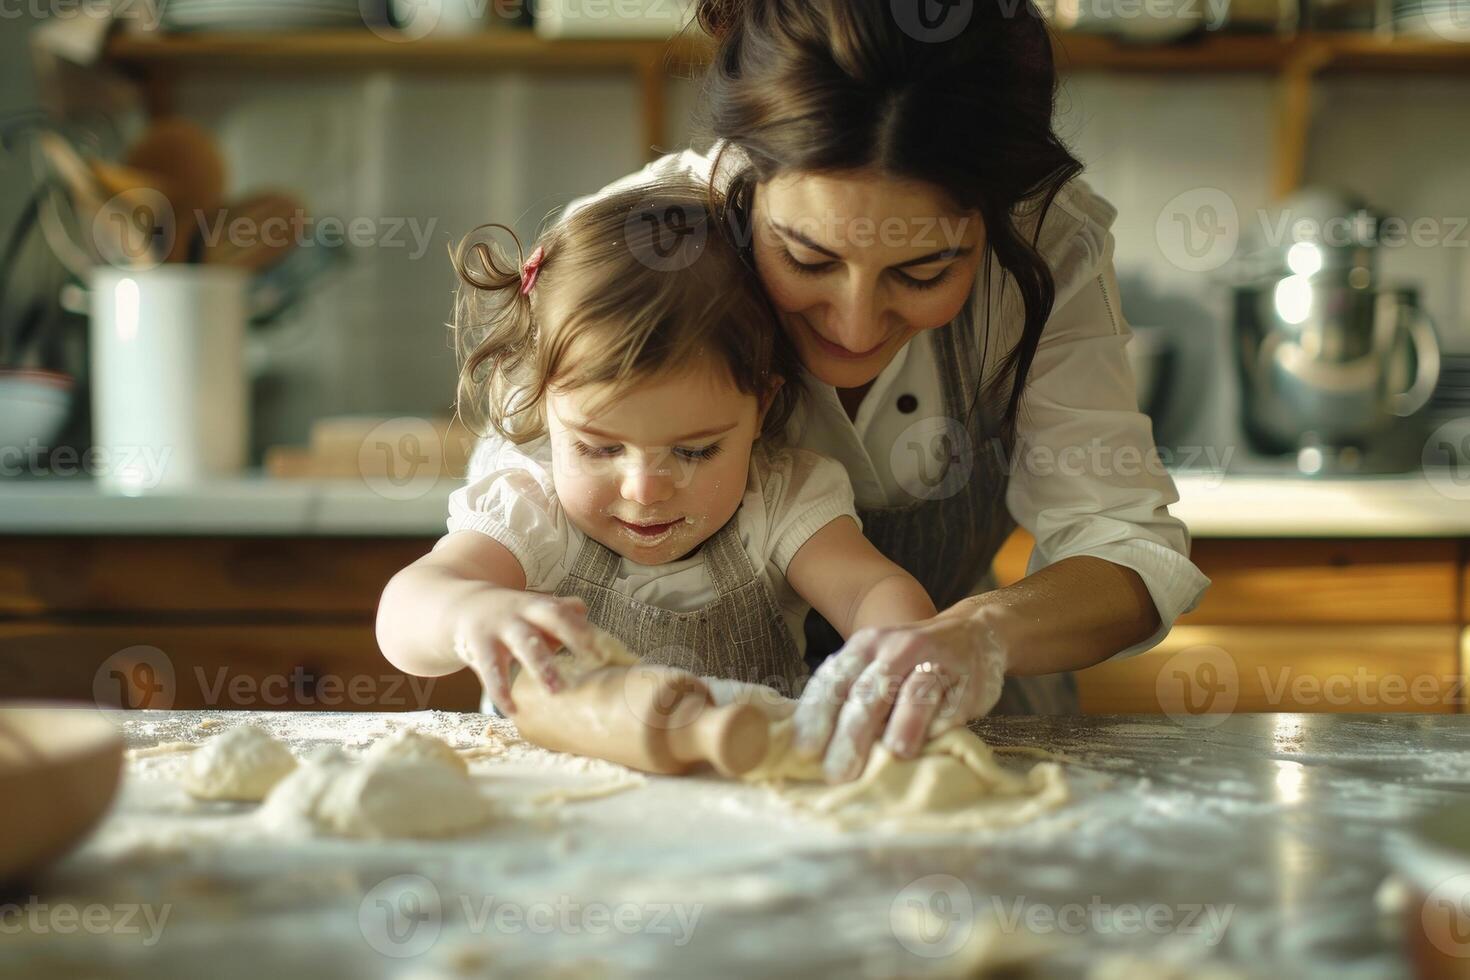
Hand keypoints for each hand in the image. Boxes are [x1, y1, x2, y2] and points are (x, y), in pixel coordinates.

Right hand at [449, 588, 594, 713]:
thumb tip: (598, 628)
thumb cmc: (510, 615)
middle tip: (594, 661)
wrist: (459, 607)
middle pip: (549, 620)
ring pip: (521, 646)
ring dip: (539, 667)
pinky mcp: (478, 648)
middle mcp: (520, 613)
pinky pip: (490, 672)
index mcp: (538, 605)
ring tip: (555, 690)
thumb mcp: (534, 610)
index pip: (565, 612)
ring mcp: (498, 629)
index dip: (585, 630)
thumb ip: (564, 616)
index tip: (607, 651)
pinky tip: (512, 710)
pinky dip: (501, 692)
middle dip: (571, 638)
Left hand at [791, 615, 1007, 782]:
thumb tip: (815, 747)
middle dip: (851, 735)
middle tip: (838, 772)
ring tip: (894, 753)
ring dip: (905, 724)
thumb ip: (849, 695)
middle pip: (869, 694)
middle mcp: (897, 648)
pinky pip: (952, 706)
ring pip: (915, 694)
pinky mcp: (967, 682)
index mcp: (866, 646)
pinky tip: (933, 745)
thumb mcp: (876, 664)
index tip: (806, 750)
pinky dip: (940, 726)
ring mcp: (935, 663)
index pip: (835, 681)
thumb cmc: (912, 661)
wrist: (974, 633)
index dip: (818, 715)